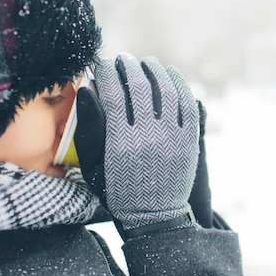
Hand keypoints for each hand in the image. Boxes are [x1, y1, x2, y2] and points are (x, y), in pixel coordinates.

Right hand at [75, 53, 199, 237]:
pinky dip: (180, 85)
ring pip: (166, 90)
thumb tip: (87, 91)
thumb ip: (88, 129)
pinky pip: (187, 104)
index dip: (107, 71)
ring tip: (148, 63)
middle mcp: (147, 135)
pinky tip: (172, 75)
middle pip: (140, 86)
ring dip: (156, 70)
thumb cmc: (118, 190)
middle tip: (124, 58)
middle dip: (130, 66)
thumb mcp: (93, 166)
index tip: (103, 63)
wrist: (155, 217)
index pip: (113, 92)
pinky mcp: (189, 141)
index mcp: (120, 141)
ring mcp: (172, 137)